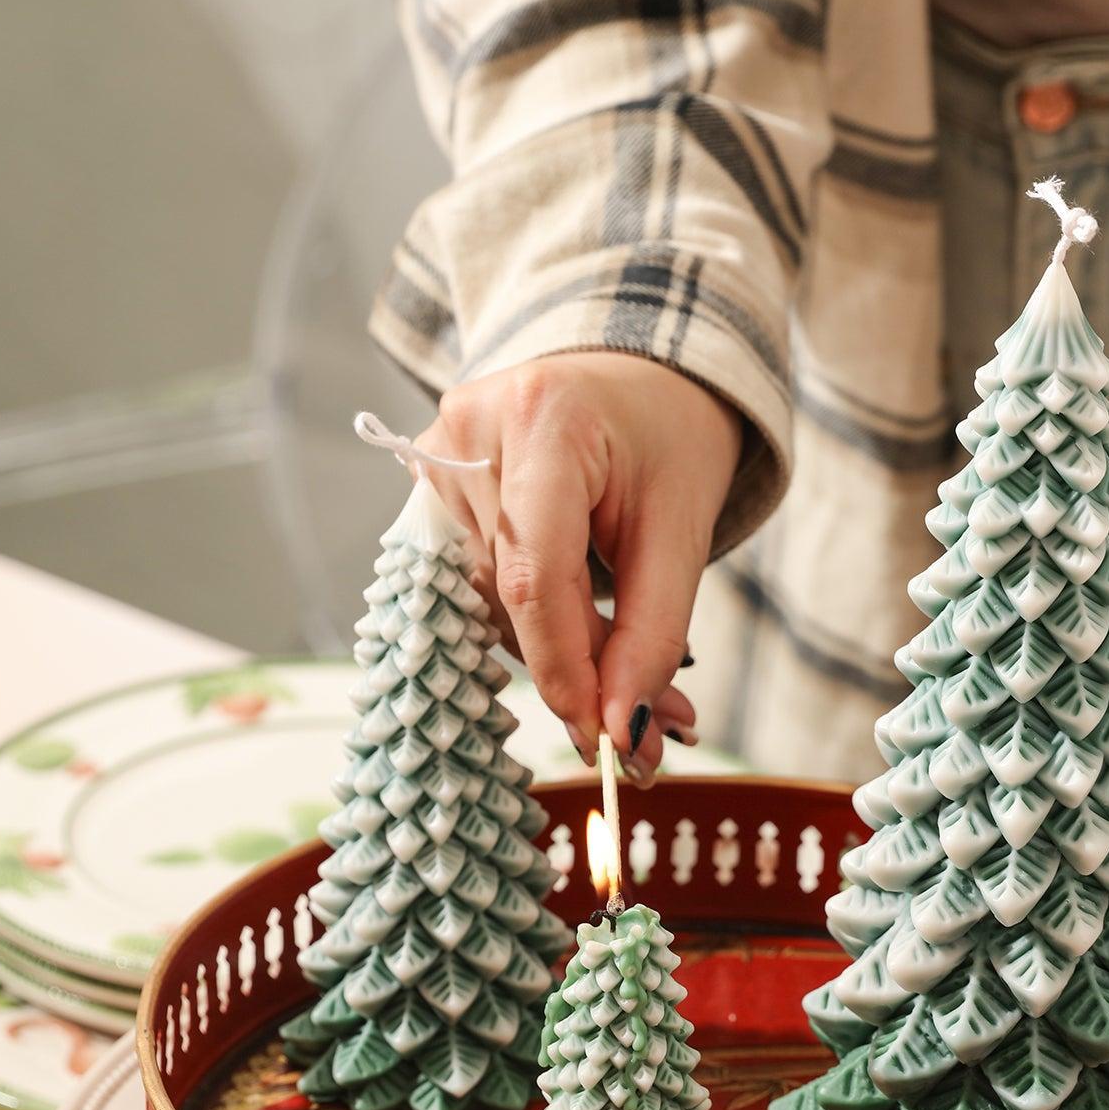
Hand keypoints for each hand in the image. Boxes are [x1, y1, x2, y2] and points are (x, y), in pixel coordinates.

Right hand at [412, 352, 741, 784]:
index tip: (606, 737)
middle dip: (579, 672)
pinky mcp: (427, 478)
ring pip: (489, 601)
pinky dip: (530, 620)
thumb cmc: (668, 438)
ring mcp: (435, 451)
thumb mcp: (681, 531)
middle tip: (650, 728)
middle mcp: (467, 430)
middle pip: (510, 595)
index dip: (565, 669)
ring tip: (631, 677)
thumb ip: (652, 633)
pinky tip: (580, 633)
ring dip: (557, 652)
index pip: (533, 576)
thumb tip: (623, 730)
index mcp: (542, 419)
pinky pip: (474, 581)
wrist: (639, 372)